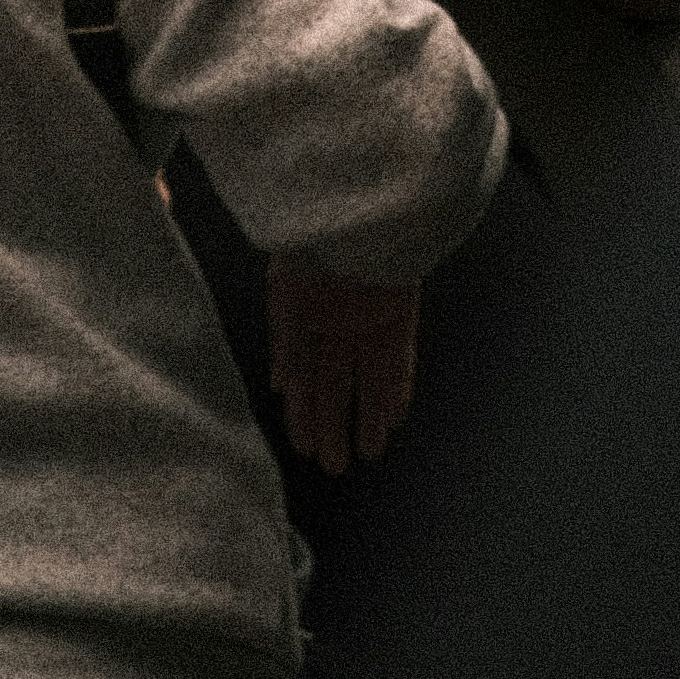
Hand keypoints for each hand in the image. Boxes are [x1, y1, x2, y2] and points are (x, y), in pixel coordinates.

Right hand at [266, 258, 421, 472]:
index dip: (303, 412)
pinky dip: (396, 390)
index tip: (302, 446)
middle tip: (334, 466)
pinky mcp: (399, 318)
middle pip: (334, 384)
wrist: (357, 212)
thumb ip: (285, 341)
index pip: (303, 376)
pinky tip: (393, 419)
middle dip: (333, 424)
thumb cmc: (311, 248)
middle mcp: (334, 325)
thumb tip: (280, 385)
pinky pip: (398, 361)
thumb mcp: (286, 293)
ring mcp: (367, 323)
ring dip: (368, 416)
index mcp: (302, 317)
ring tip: (367, 453)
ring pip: (367, 380)